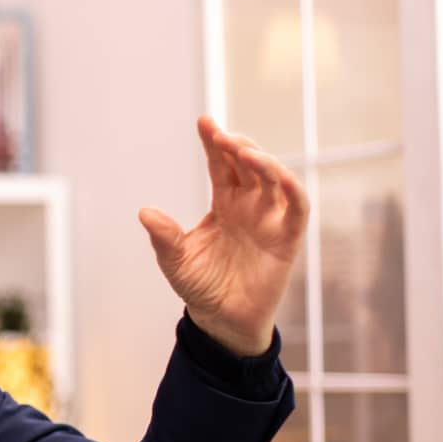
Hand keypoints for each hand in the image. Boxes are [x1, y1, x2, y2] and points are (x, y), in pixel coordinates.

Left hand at [138, 116, 308, 356]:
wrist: (222, 320)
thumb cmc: (200, 286)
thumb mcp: (175, 260)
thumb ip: (164, 236)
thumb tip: (145, 212)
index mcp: (223, 203)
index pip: (221, 164)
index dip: (214, 143)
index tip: (203, 122)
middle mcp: (249, 205)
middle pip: (248, 164)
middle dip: (237, 145)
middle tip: (220, 134)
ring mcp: (270, 219)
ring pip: (274, 178)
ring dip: (262, 161)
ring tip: (243, 151)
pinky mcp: (287, 238)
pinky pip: (297, 208)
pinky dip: (292, 190)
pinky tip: (279, 177)